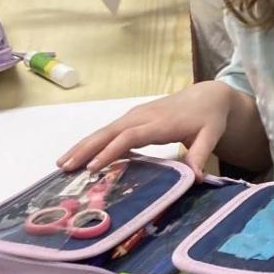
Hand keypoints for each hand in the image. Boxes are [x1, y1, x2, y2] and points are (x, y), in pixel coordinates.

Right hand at [58, 82, 234, 175]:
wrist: (207, 96)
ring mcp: (135, 115)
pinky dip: (92, 143)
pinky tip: (77, 157)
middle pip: (110, 132)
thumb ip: (201, 155)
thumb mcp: (211, 136)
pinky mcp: (132, 118)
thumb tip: (196, 178)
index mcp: (160, 122)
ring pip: (105, 130)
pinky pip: (109, 132)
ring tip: (62, 164)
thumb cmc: (209, 119)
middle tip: (65, 167)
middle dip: (87, 148)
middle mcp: (143, 116)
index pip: (130, 136)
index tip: (93, 167)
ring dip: (83, 146)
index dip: (111, 150)